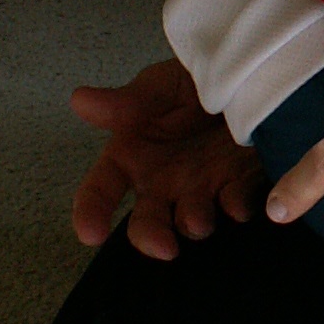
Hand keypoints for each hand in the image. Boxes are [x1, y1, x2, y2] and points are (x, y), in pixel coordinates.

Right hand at [69, 56, 263, 260]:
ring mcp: (200, 187)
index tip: (91, 234)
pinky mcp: (237, 184)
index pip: (101, 190)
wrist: (244, 75)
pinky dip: (236, 207)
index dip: (91, 213)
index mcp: (131, 156)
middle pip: (147, 221)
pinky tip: (239, 206)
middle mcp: (162, 181)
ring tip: (199, 222)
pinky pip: (235, 203)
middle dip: (152, 237)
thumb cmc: (190, 83)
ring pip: (190, 221)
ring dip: (194, 224)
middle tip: (163, 247)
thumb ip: (127, 101)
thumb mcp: (160, 85)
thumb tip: (79, 100)